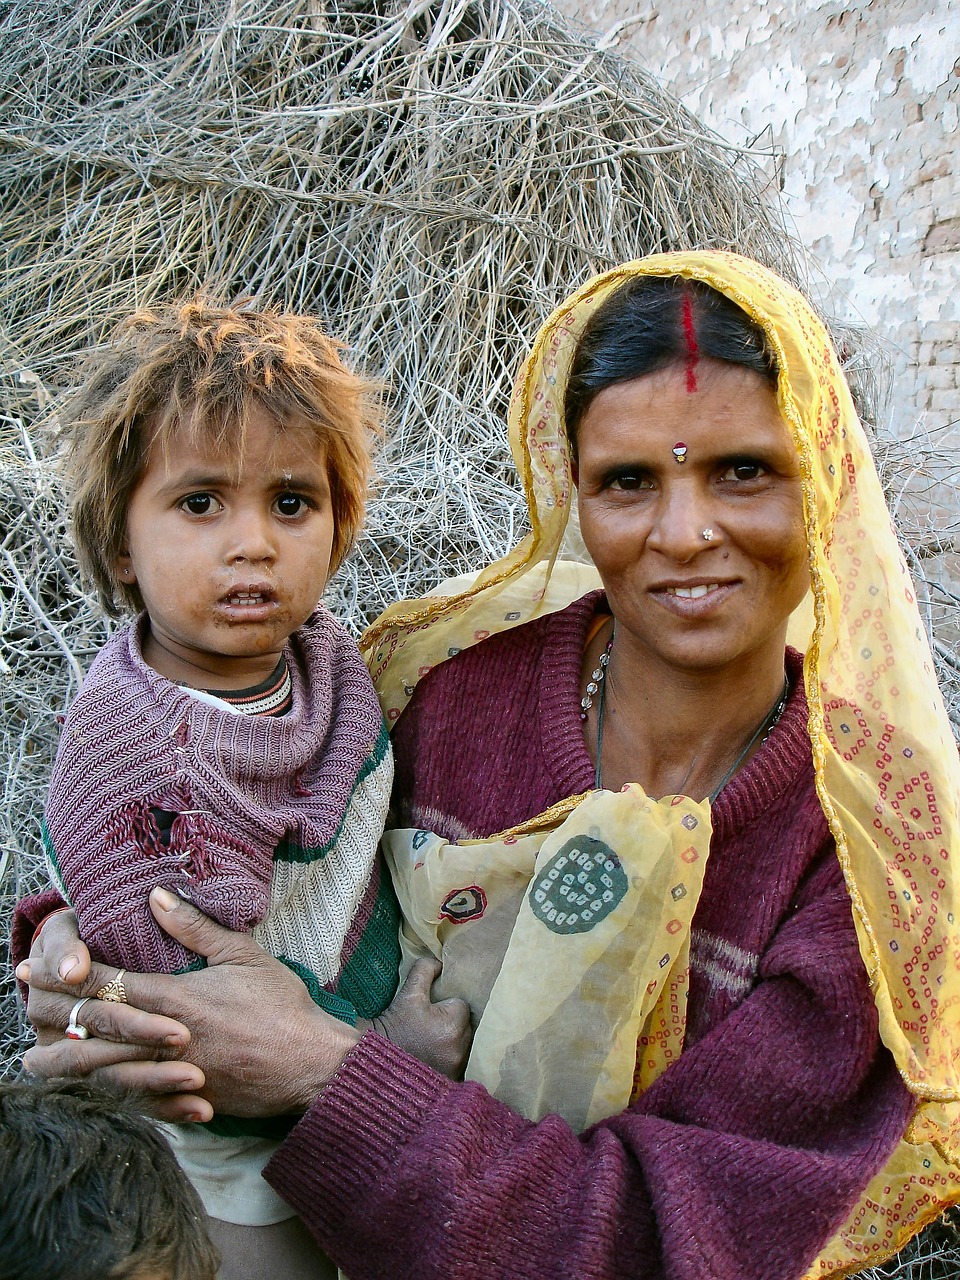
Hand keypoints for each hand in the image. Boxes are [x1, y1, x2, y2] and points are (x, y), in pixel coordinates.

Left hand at [20, 889, 360, 1121]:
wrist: (309, 1064)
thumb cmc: (280, 1005)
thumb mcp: (242, 955)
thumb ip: (194, 929)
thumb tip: (156, 897)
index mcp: (175, 1000)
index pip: (106, 985)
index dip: (66, 975)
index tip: (35, 965)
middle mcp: (163, 1040)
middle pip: (93, 1028)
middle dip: (53, 1014)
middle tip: (22, 1003)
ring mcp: (170, 1074)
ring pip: (103, 1070)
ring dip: (65, 1060)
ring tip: (34, 1057)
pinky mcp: (181, 1100)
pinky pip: (129, 1099)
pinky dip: (100, 1093)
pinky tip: (84, 1089)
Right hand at [365, 958, 470, 1078]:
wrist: (376, 1058)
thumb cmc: (394, 1024)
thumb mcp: (409, 992)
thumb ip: (426, 969)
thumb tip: (440, 963)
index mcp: (453, 1024)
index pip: (462, 1006)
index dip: (447, 1005)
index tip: (432, 1011)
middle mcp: (460, 1048)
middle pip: (468, 1026)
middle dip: (454, 1023)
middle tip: (432, 1025)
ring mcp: (457, 1067)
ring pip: (466, 1044)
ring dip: (455, 1041)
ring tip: (434, 1040)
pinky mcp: (453, 1081)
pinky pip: (461, 1063)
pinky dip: (452, 1058)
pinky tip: (437, 1055)